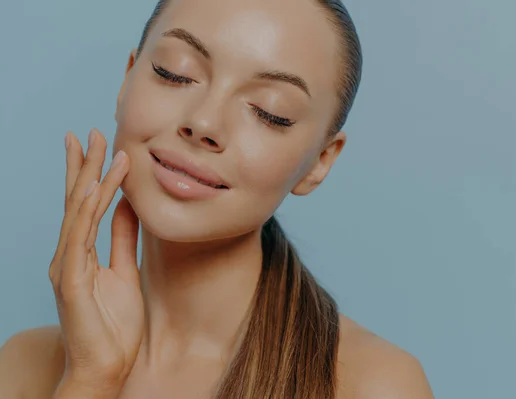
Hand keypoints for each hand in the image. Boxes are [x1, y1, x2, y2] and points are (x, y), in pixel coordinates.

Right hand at [49, 129, 143, 394]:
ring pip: (77, 213)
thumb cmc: (113, 326)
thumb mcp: (124, 272)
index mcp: (80, 254)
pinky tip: (92, 187)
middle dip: (83, 166)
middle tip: (89, 133)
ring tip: (99, 147)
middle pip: (76, 202)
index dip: (90, 175)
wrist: (107, 368)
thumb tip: (129, 207)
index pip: (85, 206)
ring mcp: (66, 267)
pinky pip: (79, 238)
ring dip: (89, 178)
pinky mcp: (69, 281)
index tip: (99, 146)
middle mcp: (69, 256)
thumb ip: (122, 240)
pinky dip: (85, 210)